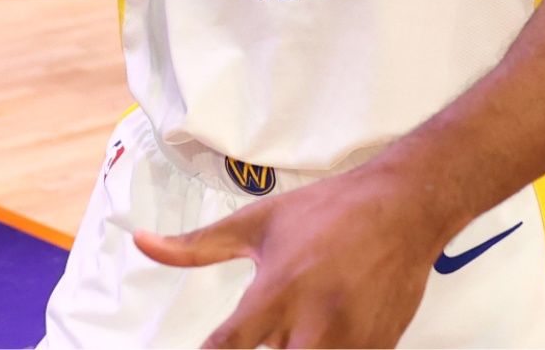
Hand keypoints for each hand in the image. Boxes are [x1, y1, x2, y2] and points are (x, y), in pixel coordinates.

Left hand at [133, 165, 446, 347]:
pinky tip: (324, 329)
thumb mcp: (256, 223)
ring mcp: (349, 343)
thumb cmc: (327, 213)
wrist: (402, 209)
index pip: (226, 349)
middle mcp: (312, 325)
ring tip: (295, 326)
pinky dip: (327, 349)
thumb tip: (142, 242)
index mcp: (276, 292)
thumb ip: (195, 247)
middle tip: (265, 328)